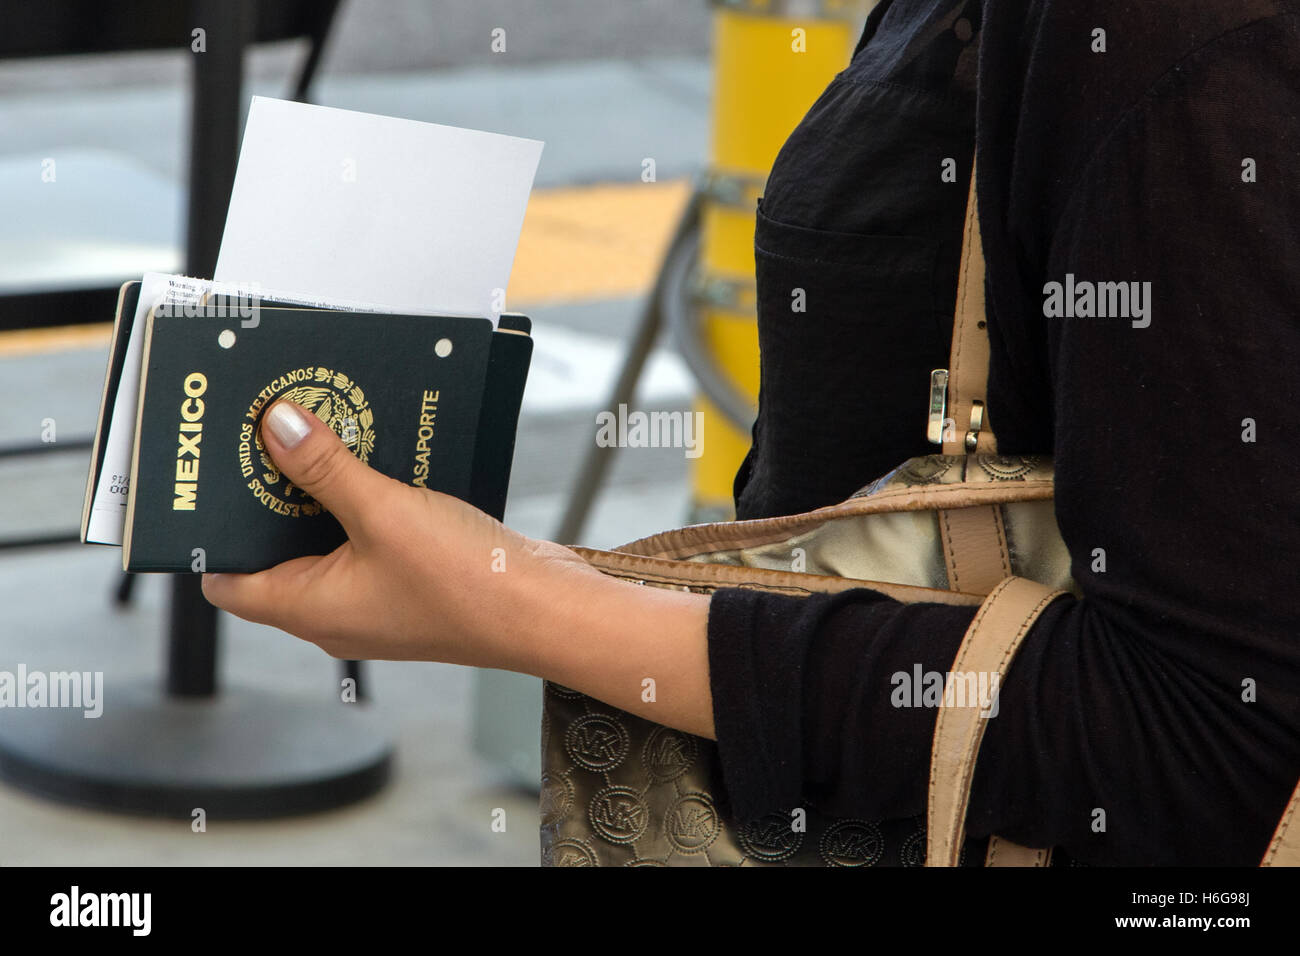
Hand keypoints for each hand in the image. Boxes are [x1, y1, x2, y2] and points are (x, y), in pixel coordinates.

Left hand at [202, 398, 716, 738]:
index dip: (212, 533)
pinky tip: (377, 464)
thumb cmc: (466, 583)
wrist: (547, 610)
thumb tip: (276, 428)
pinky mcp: (410, 585)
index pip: (226, 581)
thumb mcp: (384, 512)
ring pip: (326, 543)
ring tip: (320, 439)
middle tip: (266, 438)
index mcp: (308, 610)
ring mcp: (374, 602)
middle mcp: (334, 613)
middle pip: (275, 553)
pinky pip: (368, 541)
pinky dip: (363, 505)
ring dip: (322, 496)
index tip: (211, 479)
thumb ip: (325, 469)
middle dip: (270, 497)